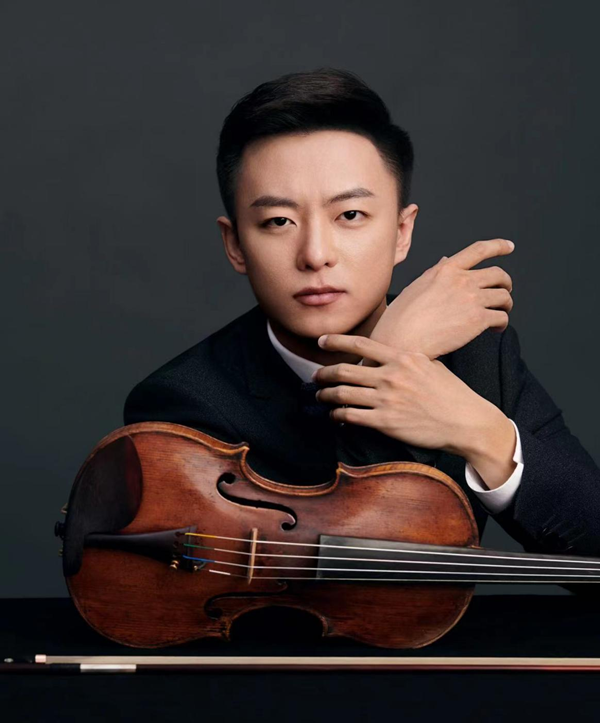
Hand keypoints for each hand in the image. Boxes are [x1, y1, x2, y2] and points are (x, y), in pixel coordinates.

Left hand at [314, 333, 499, 455]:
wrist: (466, 421)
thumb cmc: (452, 394)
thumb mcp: (431, 365)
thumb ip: (407, 360)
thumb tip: (392, 355)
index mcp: (401, 358)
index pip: (360, 344)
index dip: (335, 341)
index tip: (321, 341)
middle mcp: (391, 376)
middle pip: (345, 370)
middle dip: (324, 373)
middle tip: (315, 376)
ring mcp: (387, 399)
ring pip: (343, 393)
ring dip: (325, 395)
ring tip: (320, 396)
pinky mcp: (385, 422)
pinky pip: (351, 416)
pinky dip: (337, 415)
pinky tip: (334, 416)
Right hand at [368, 238, 514, 360]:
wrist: (401, 340)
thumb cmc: (402, 318)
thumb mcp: (416, 287)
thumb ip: (435, 273)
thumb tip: (446, 261)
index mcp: (445, 270)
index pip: (478, 250)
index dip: (498, 246)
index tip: (509, 246)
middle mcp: (461, 281)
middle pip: (498, 274)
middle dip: (506, 283)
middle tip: (504, 291)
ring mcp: (471, 300)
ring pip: (504, 297)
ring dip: (506, 305)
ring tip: (500, 314)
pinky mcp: (477, 320)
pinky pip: (502, 317)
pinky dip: (502, 324)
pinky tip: (495, 329)